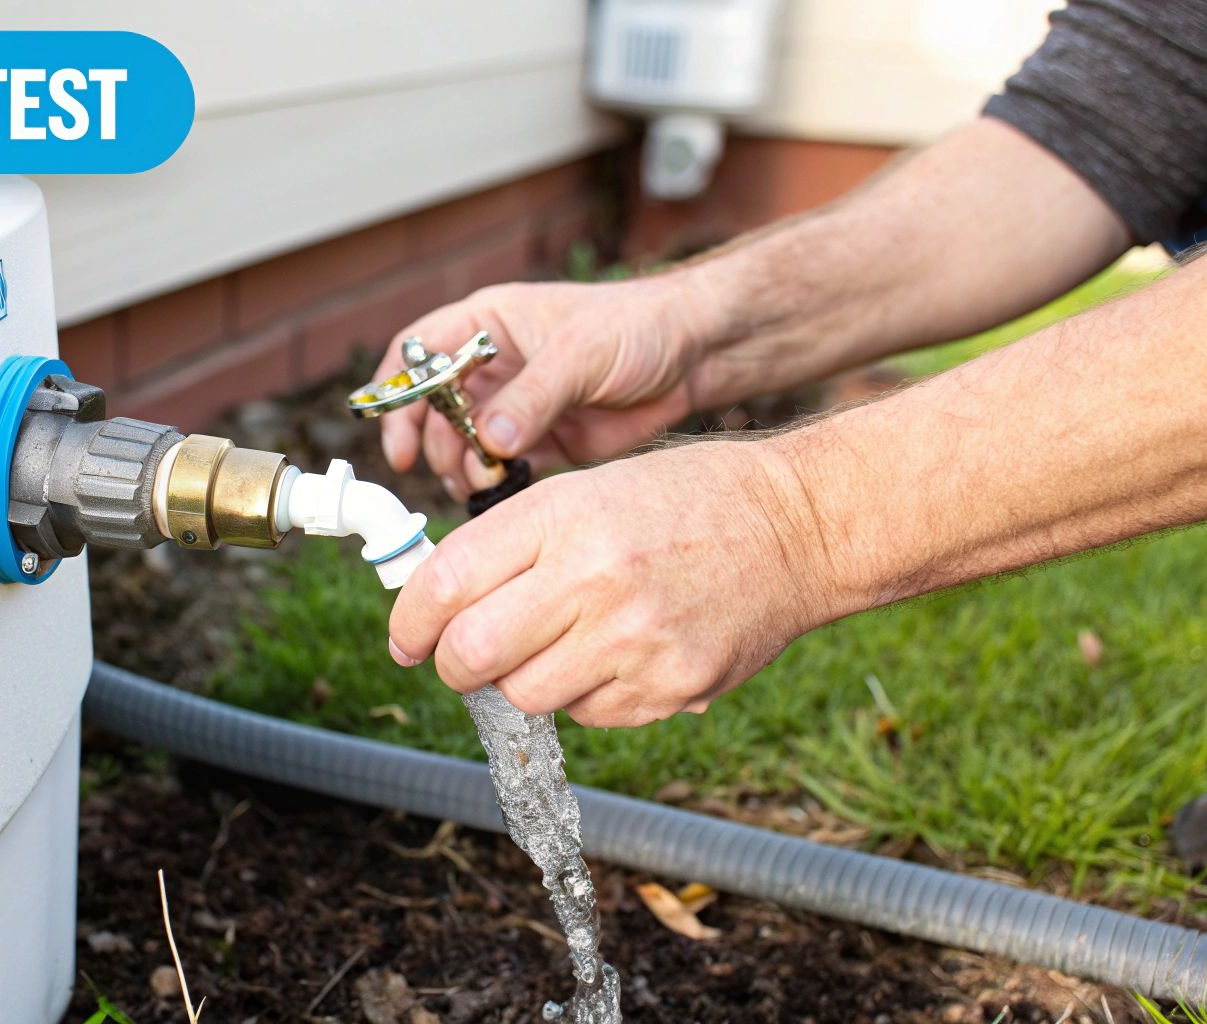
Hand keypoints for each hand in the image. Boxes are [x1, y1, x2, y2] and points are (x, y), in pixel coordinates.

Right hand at [375, 275, 722, 499]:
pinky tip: (502, 491)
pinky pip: (500, 467)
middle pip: (431, 409)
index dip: (397, 394)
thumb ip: (533, 396)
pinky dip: (494, 483)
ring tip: (484, 480)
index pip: (416, 354)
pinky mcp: (541, 442)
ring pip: (462, 444)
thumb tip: (488, 438)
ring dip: (463, 467)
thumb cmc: (637, 328)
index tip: (399, 439)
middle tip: (451, 469)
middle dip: (434, 442)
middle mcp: (491, 367)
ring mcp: (514, 406)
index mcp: (486, 325)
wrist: (694, 356)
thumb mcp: (581, 353)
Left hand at [385, 440, 834, 727]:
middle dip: (453, 665)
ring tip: (560, 645)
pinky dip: (586, 695)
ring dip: (523, 681)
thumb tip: (437, 607)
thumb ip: (512, 544)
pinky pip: (588, 714)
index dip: (410, 621)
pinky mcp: (670, 685)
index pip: (445, 583)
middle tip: (463, 660)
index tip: (408, 638)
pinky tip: (620, 653)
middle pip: (471, 655)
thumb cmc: (685, 500)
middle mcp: (593, 575)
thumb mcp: (590, 490)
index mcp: (562, 514)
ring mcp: (634, 637)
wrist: (798, 525)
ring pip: (525, 696)